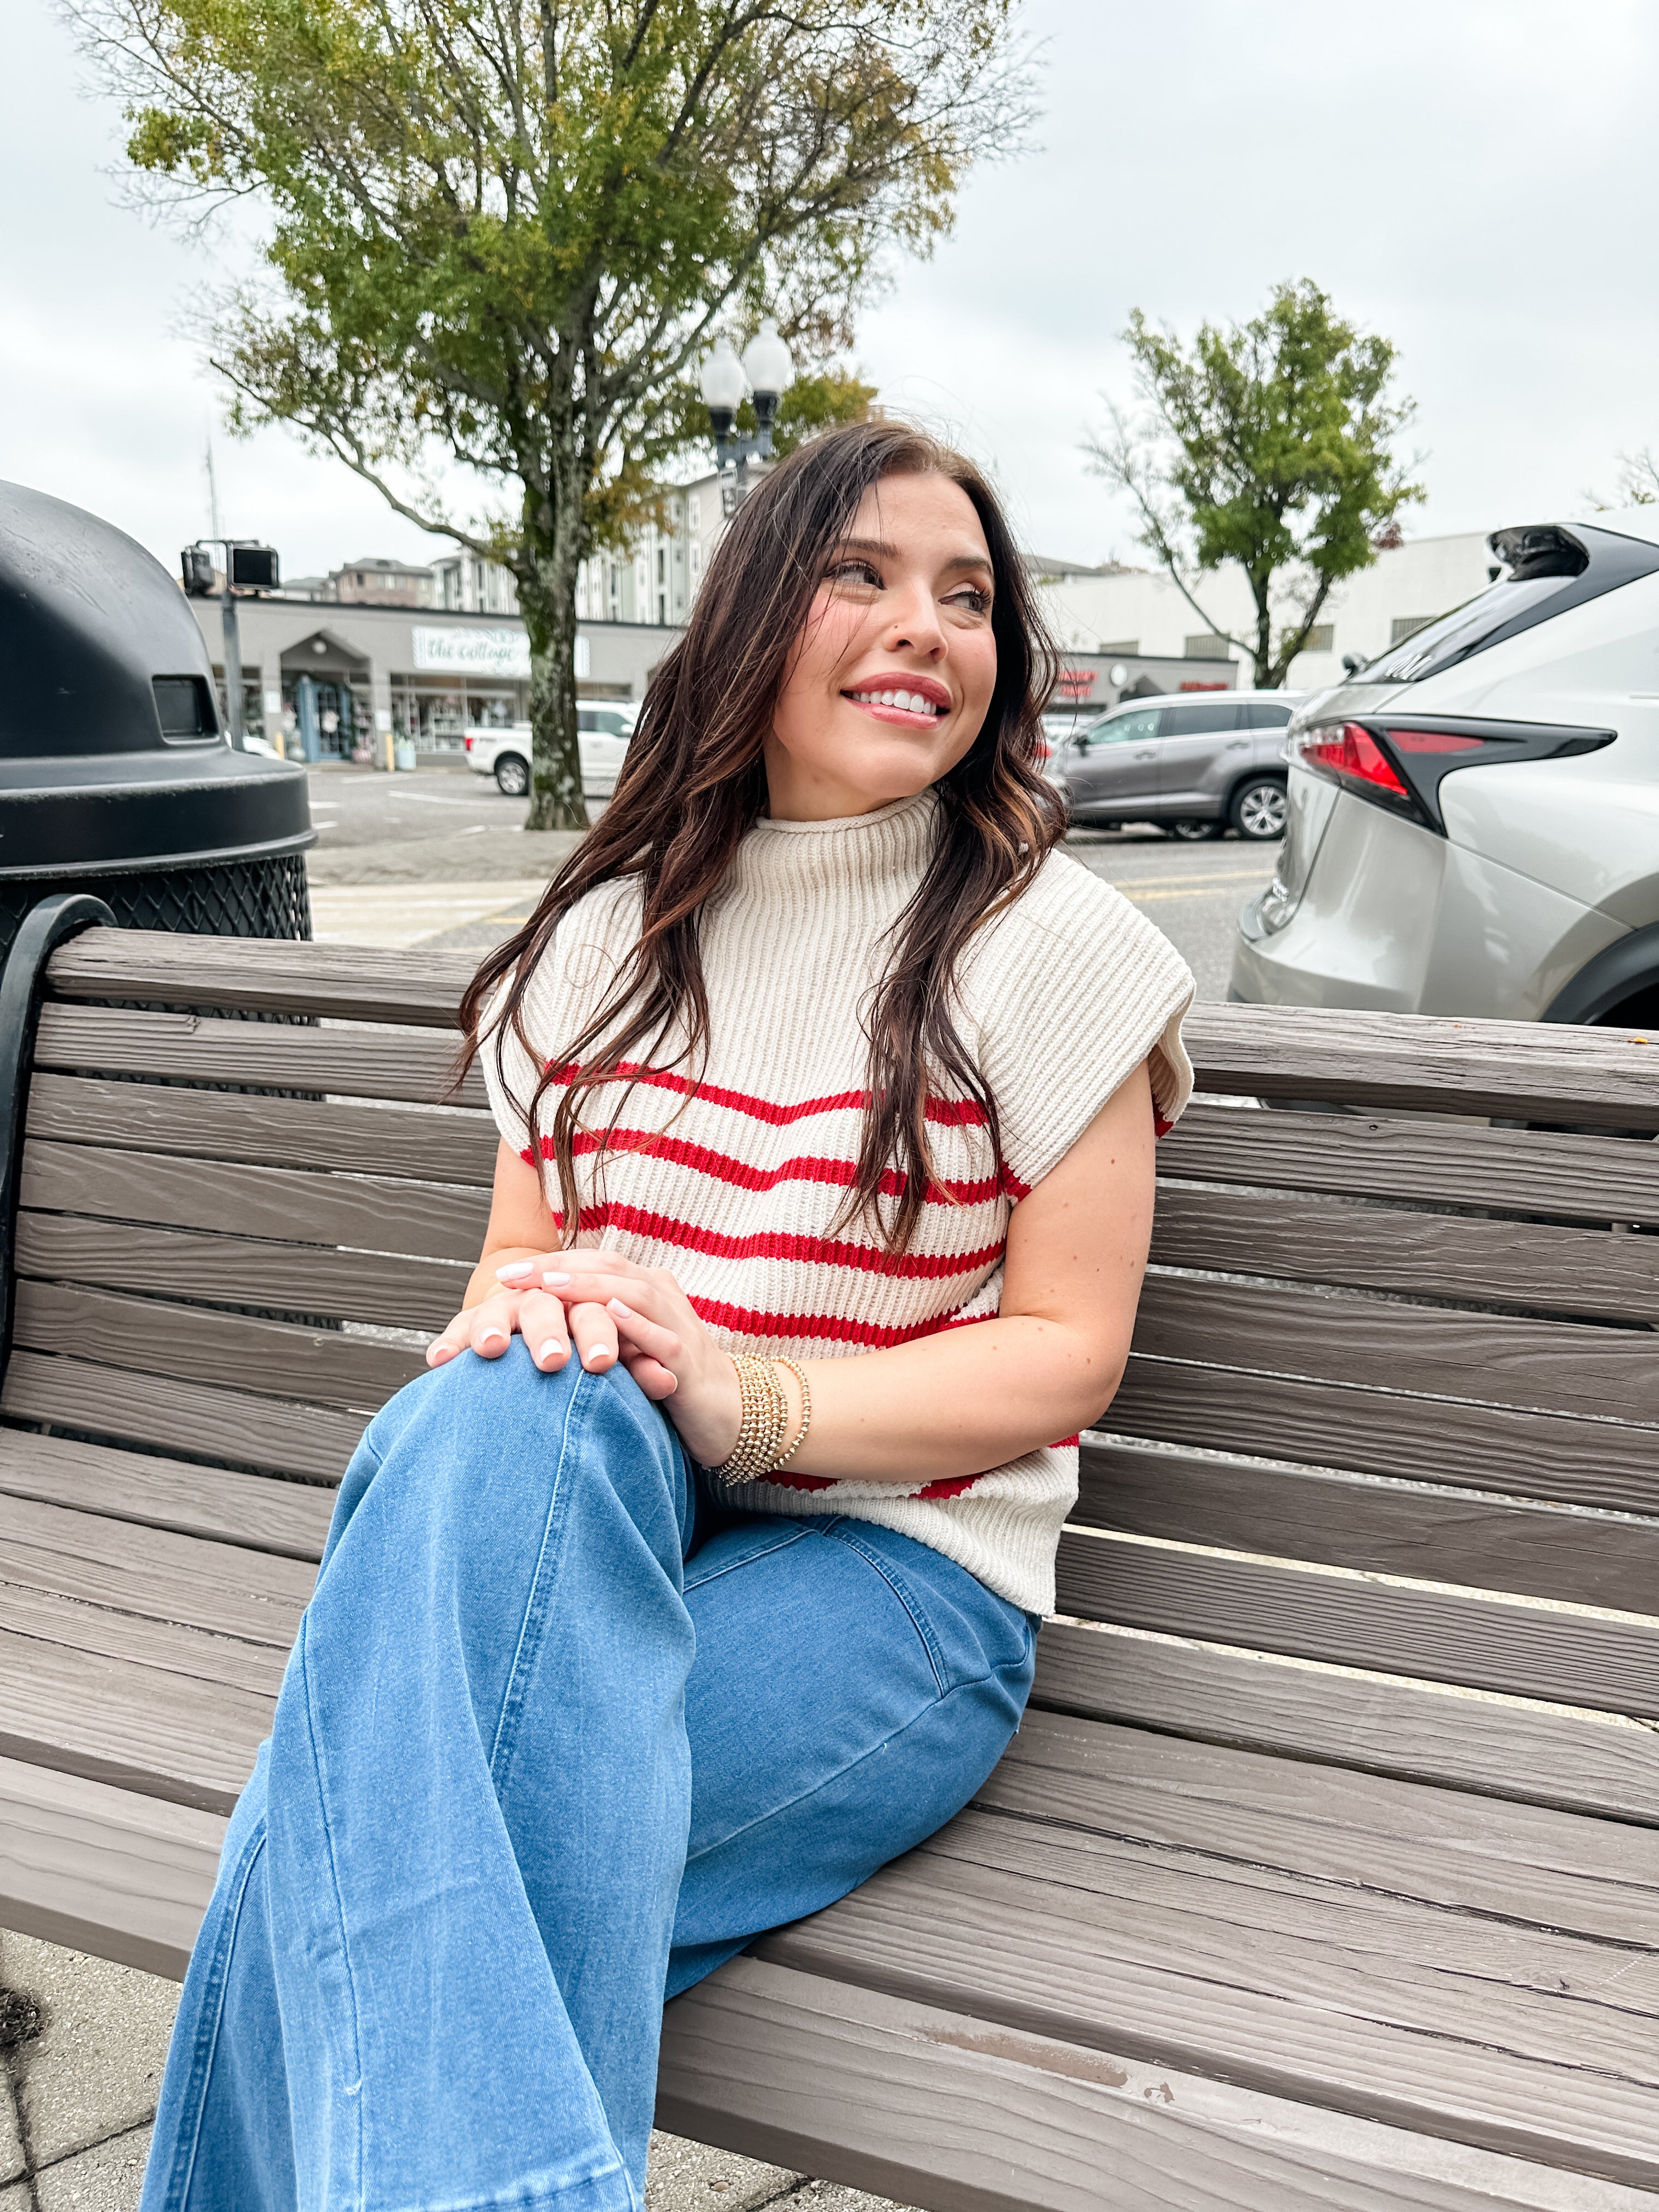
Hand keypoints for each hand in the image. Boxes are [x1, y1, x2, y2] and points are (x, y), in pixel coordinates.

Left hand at [427, 1249, 745, 1467]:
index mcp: (644, 1289)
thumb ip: (592, 1329)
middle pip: (609, 1268)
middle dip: (560, 1269)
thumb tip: (534, 1324)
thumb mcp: (624, 1347)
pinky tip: (611, 1319)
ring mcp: (678, 1326)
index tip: (505, 1273)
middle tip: (513, 1276)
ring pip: (635, 1295)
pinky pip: (664, 1339)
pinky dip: (638, 1327)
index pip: (594, 1263)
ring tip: (551, 1287)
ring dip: (591, 1289)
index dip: (551, 1263)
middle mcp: (662, 1299)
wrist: (728, 1414)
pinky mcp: (690, 1363)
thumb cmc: (666, 1379)